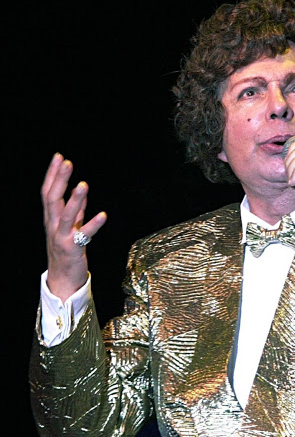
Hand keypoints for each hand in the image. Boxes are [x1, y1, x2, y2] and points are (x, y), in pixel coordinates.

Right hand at [41, 153, 106, 301]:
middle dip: (58, 179)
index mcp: (51, 218)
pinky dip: (93, 224)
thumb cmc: (66, 251)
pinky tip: (104, 215)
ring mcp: (61, 237)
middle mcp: (53, 226)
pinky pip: (84, 235)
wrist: (63, 280)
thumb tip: (77, 190)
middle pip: (52, 199)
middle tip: (66, 162)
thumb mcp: (69, 227)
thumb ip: (74, 209)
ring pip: (66, 215)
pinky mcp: (73, 249)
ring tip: (83, 184)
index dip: (52, 174)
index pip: (48, 192)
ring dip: (74, 199)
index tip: (59, 156)